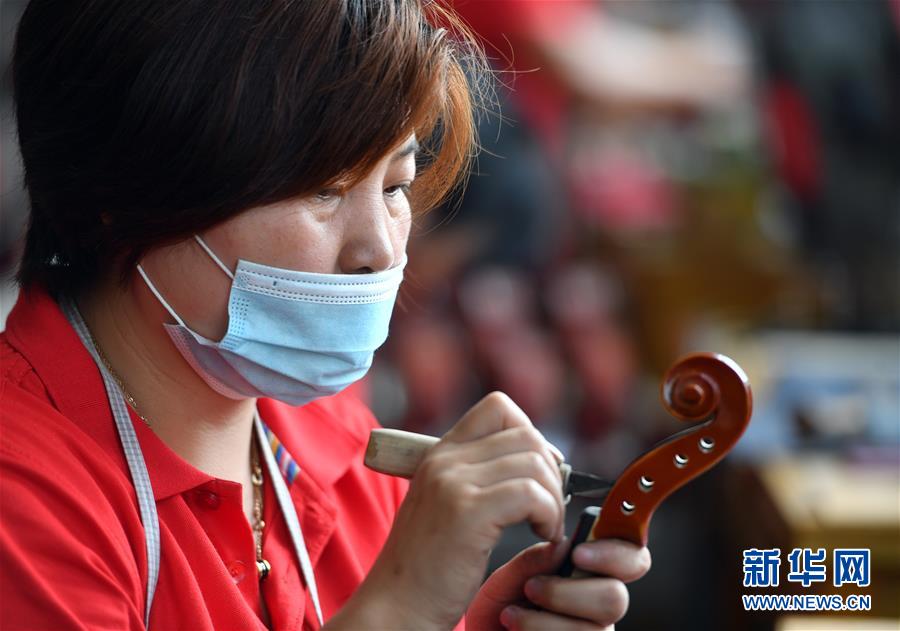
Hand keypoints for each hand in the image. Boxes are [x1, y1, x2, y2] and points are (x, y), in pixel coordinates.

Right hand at [328, 392, 565, 629]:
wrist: (396, 610)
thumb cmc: (428, 570)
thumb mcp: (448, 508)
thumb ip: (479, 478)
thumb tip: (540, 460)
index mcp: (440, 454)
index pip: (499, 407)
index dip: (531, 435)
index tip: (538, 477)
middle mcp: (445, 460)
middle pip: (526, 434)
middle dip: (552, 472)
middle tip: (547, 511)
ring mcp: (453, 482)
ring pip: (534, 462)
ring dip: (554, 499)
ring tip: (545, 529)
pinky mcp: (466, 512)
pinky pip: (531, 494)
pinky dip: (549, 516)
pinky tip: (542, 539)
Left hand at [466, 538, 650, 629]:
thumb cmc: (499, 609)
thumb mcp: (510, 577)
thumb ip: (538, 558)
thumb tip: (565, 545)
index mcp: (591, 573)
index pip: (631, 557)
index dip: (616, 552)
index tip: (579, 553)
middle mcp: (599, 606)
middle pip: (616, 598)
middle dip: (567, 592)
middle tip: (532, 587)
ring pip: (596, 630)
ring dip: (544, 621)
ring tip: (512, 614)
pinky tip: (516, 630)